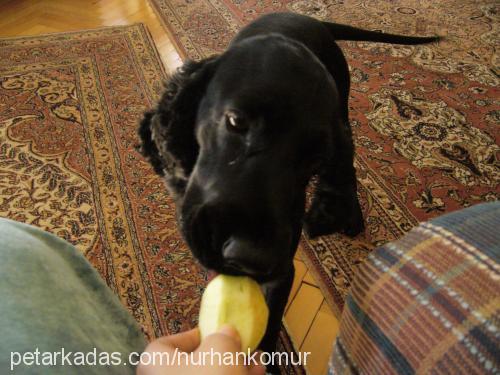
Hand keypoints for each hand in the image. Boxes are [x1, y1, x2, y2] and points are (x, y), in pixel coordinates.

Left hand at [137, 325, 265, 374]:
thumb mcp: (220, 348)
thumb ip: (224, 335)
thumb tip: (227, 332)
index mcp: (155, 362)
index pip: (169, 343)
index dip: (196, 335)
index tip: (219, 332)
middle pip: (196, 362)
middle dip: (226, 354)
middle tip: (246, 347)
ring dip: (235, 369)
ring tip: (259, 363)